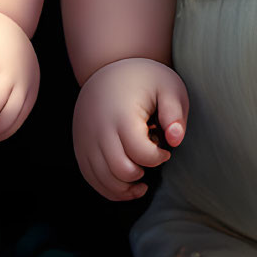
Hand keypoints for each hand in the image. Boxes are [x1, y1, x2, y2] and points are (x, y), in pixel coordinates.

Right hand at [72, 57, 188, 201]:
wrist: (108, 68)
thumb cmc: (144, 80)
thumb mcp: (168, 87)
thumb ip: (175, 114)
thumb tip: (175, 140)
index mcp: (122, 115)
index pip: (140, 153)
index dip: (158, 158)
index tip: (165, 150)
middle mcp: (99, 129)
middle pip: (120, 170)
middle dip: (141, 174)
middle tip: (151, 161)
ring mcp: (86, 139)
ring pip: (104, 179)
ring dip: (125, 188)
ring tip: (141, 179)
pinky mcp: (80, 146)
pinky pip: (91, 177)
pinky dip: (109, 188)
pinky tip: (126, 184)